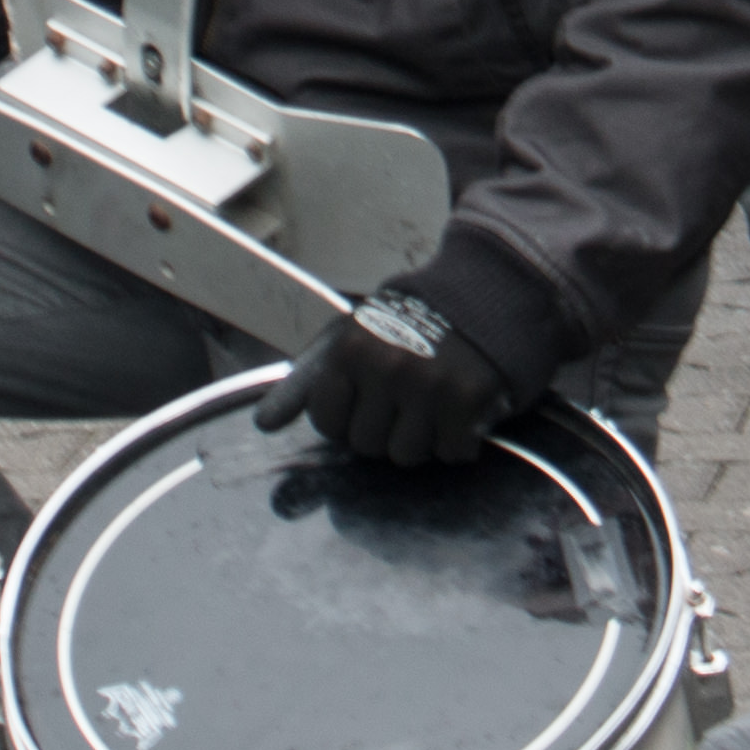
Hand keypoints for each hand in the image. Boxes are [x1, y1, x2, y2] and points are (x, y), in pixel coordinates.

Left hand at [249, 286, 514, 467]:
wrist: (486, 294)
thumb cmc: (409, 322)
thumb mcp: (352, 338)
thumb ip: (307, 382)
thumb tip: (264, 424)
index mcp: (350, 349)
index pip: (327, 422)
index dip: (346, 417)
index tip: (365, 396)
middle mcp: (387, 367)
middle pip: (366, 445)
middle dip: (383, 427)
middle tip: (405, 394)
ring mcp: (429, 385)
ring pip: (406, 456)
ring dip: (421, 436)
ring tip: (432, 399)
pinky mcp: (469, 400)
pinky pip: (451, 452)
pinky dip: (458, 438)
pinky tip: (459, 407)